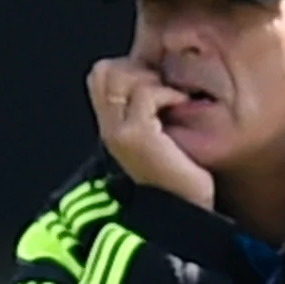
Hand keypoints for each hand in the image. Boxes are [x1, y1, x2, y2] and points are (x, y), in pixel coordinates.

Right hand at [87, 58, 214, 210]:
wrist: (184, 215)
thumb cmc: (181, 180)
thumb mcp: (160, 141)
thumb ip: (149, 114)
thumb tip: (160, 76)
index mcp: (111, 128)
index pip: (100, 74)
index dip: (130, 68)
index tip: (159, 84)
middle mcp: (107, 128)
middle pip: (104, 70)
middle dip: (139, 69)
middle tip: (167, 89)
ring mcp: (117, 131)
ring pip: (121, 76)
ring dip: (155, 80)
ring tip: (175, 98)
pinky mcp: (135, 136)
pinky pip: (145, 93)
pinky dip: (167, 93)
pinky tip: (182, 105)